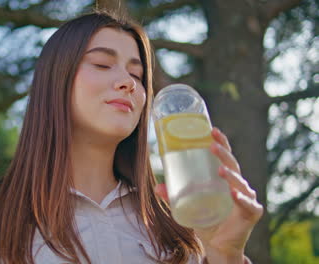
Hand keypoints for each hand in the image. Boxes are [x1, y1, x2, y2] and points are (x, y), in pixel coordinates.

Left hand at [154, 127, 263, 262]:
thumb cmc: (207, 219)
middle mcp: (239, 185)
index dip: (221, 142)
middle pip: (234, 164)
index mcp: (226, 178)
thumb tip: (157, 187)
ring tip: (220, 169)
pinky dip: (241, 199)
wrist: (218, 244)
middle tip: (212, 144)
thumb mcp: (188, 205)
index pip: (225, 156)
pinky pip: (248, 204)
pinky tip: (234, 194)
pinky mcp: (251, 213)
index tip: (212, 130)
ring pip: (241, 182)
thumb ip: (174, 196)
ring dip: (231, 175)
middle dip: (223, 153)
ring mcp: (247, 198)